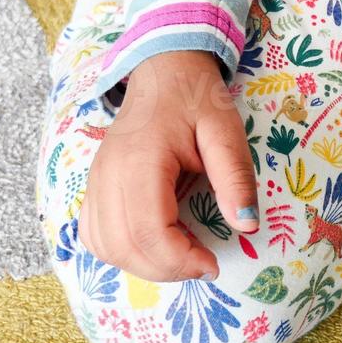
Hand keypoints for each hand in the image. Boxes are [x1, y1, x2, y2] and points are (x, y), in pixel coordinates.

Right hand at [79, 50, 258, 281]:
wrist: (164, 73)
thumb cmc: (196, 100)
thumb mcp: (226, 132)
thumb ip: (235, 178)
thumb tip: (247, 226)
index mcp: (140, 160)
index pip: (147, 231)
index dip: (180, 260)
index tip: (212, 263)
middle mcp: (108, 174)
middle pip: (123, 246)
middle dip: (166, 269)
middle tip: (202, 263)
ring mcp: (95, 181)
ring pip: (105, 247)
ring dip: (144, 265)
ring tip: (182, 253)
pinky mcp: (94, 188)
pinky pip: (95, 236)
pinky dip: (122, 252)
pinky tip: (155, 244)